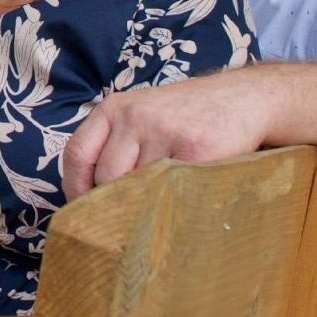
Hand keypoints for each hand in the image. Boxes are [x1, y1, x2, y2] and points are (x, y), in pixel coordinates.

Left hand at [63, 72, 269, 198]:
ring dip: (146, 203)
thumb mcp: (141, 117)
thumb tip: (90, 199)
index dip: (75, 188)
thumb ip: (115, 147)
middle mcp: (134, 116)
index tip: (82, 212)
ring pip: (138, 186)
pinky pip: (172, 188)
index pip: (77, 153)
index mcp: (113, 108)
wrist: (241, 98)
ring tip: (159, 205)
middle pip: (105, 176)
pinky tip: (183, 197)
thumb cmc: (185, 117)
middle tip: (127, 219)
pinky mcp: (195, 148)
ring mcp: (164, 131)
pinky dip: (174, 200)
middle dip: (114, 202)